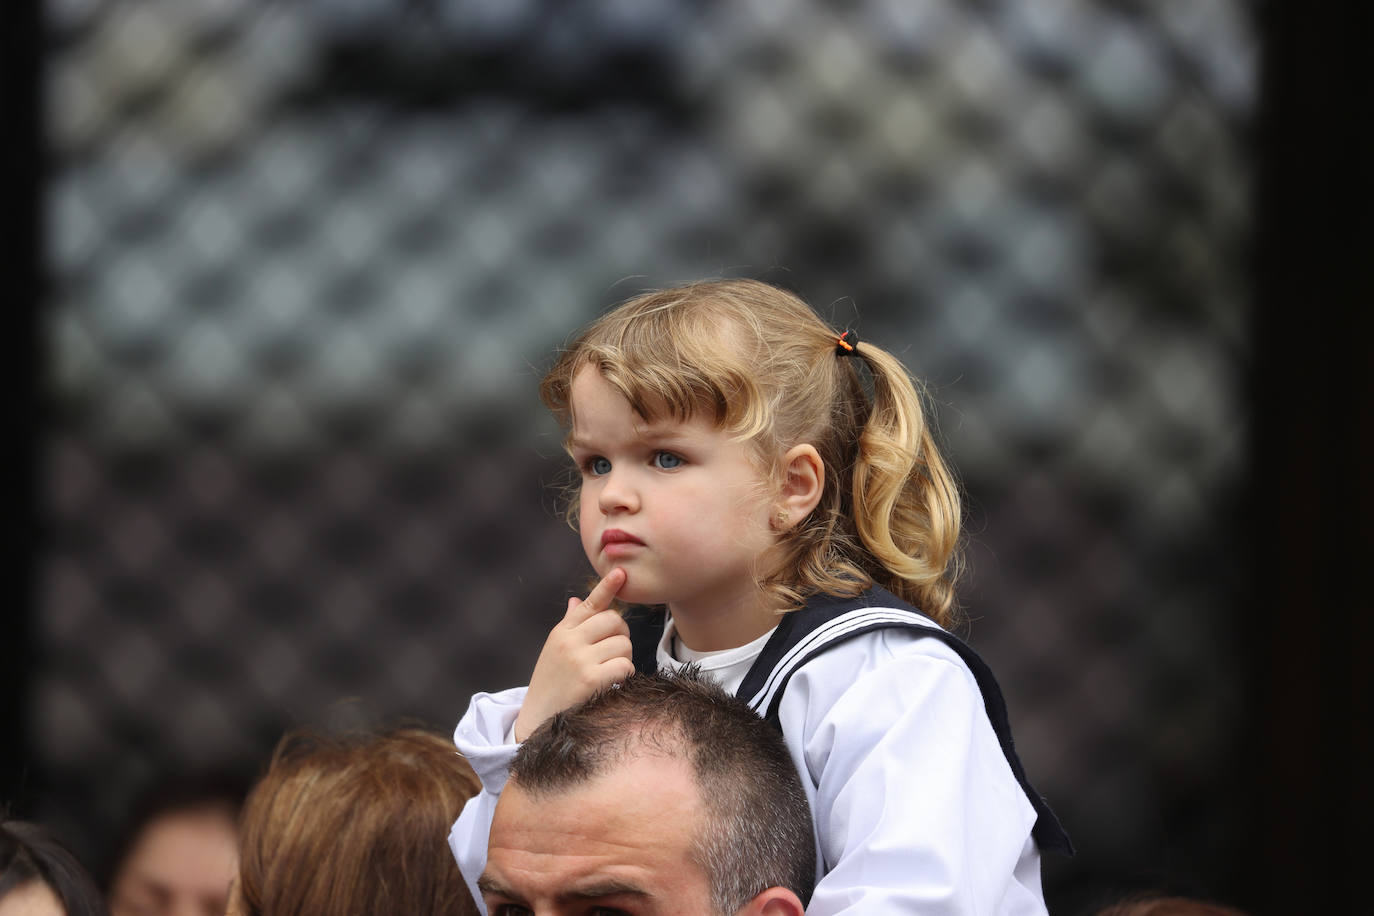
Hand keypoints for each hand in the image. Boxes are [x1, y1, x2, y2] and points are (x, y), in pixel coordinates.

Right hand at [514, 568, 632, 742]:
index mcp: (562, 631)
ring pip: (624, 645)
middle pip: (615, 622)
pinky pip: (625, 666)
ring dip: (623, 659)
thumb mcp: (555, 651)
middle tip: (612, 653)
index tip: (620, 572)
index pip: (589, 604)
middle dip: (621, 636)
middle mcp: (569, 641)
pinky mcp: (590, 680)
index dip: (607, 587)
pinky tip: (613, 683)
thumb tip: (578, 600)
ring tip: (607, 672)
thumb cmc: (551, 683)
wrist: (537, 720)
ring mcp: (579, 659)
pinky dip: (625, 675)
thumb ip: (570, 625)